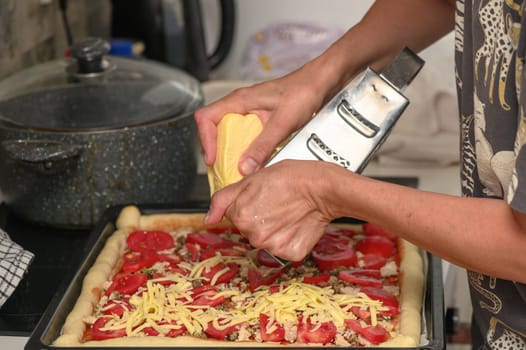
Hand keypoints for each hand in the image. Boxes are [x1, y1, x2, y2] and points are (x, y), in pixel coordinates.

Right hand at [194, 68, 327, 175]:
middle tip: (223, 168)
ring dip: (228, 151)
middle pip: (213, 128)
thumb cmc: (304, 91)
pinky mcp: (259, 118)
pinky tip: (252, 159)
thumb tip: (245, 167)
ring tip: (235, 167)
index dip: (205, 140)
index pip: (206, 118)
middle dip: (215, 149)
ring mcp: (249, 111)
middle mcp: (240, 105)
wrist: (321, 83)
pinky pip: (242, 135)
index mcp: (239, 100)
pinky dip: (243, 149)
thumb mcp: (283, 123)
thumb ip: (263, 146)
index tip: (213, 158)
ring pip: (227, 132)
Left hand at [204, 160, 345, 260]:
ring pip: (266, 238)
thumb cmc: (292, 177)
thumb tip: (208, 220)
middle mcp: (253, 235)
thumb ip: (223, 200)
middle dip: (260, 216)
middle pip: (250, 228)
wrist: (324, 189)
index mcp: (240, 216)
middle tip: (278, 201)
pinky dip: (290, 238)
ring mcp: (272, 247)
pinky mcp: (290, 253)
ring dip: (274, 228)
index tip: (264, 194)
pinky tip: (297, 223)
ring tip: (289, 211)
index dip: (249, 201)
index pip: (235, 213)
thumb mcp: (252, 178)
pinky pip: (284, 247)